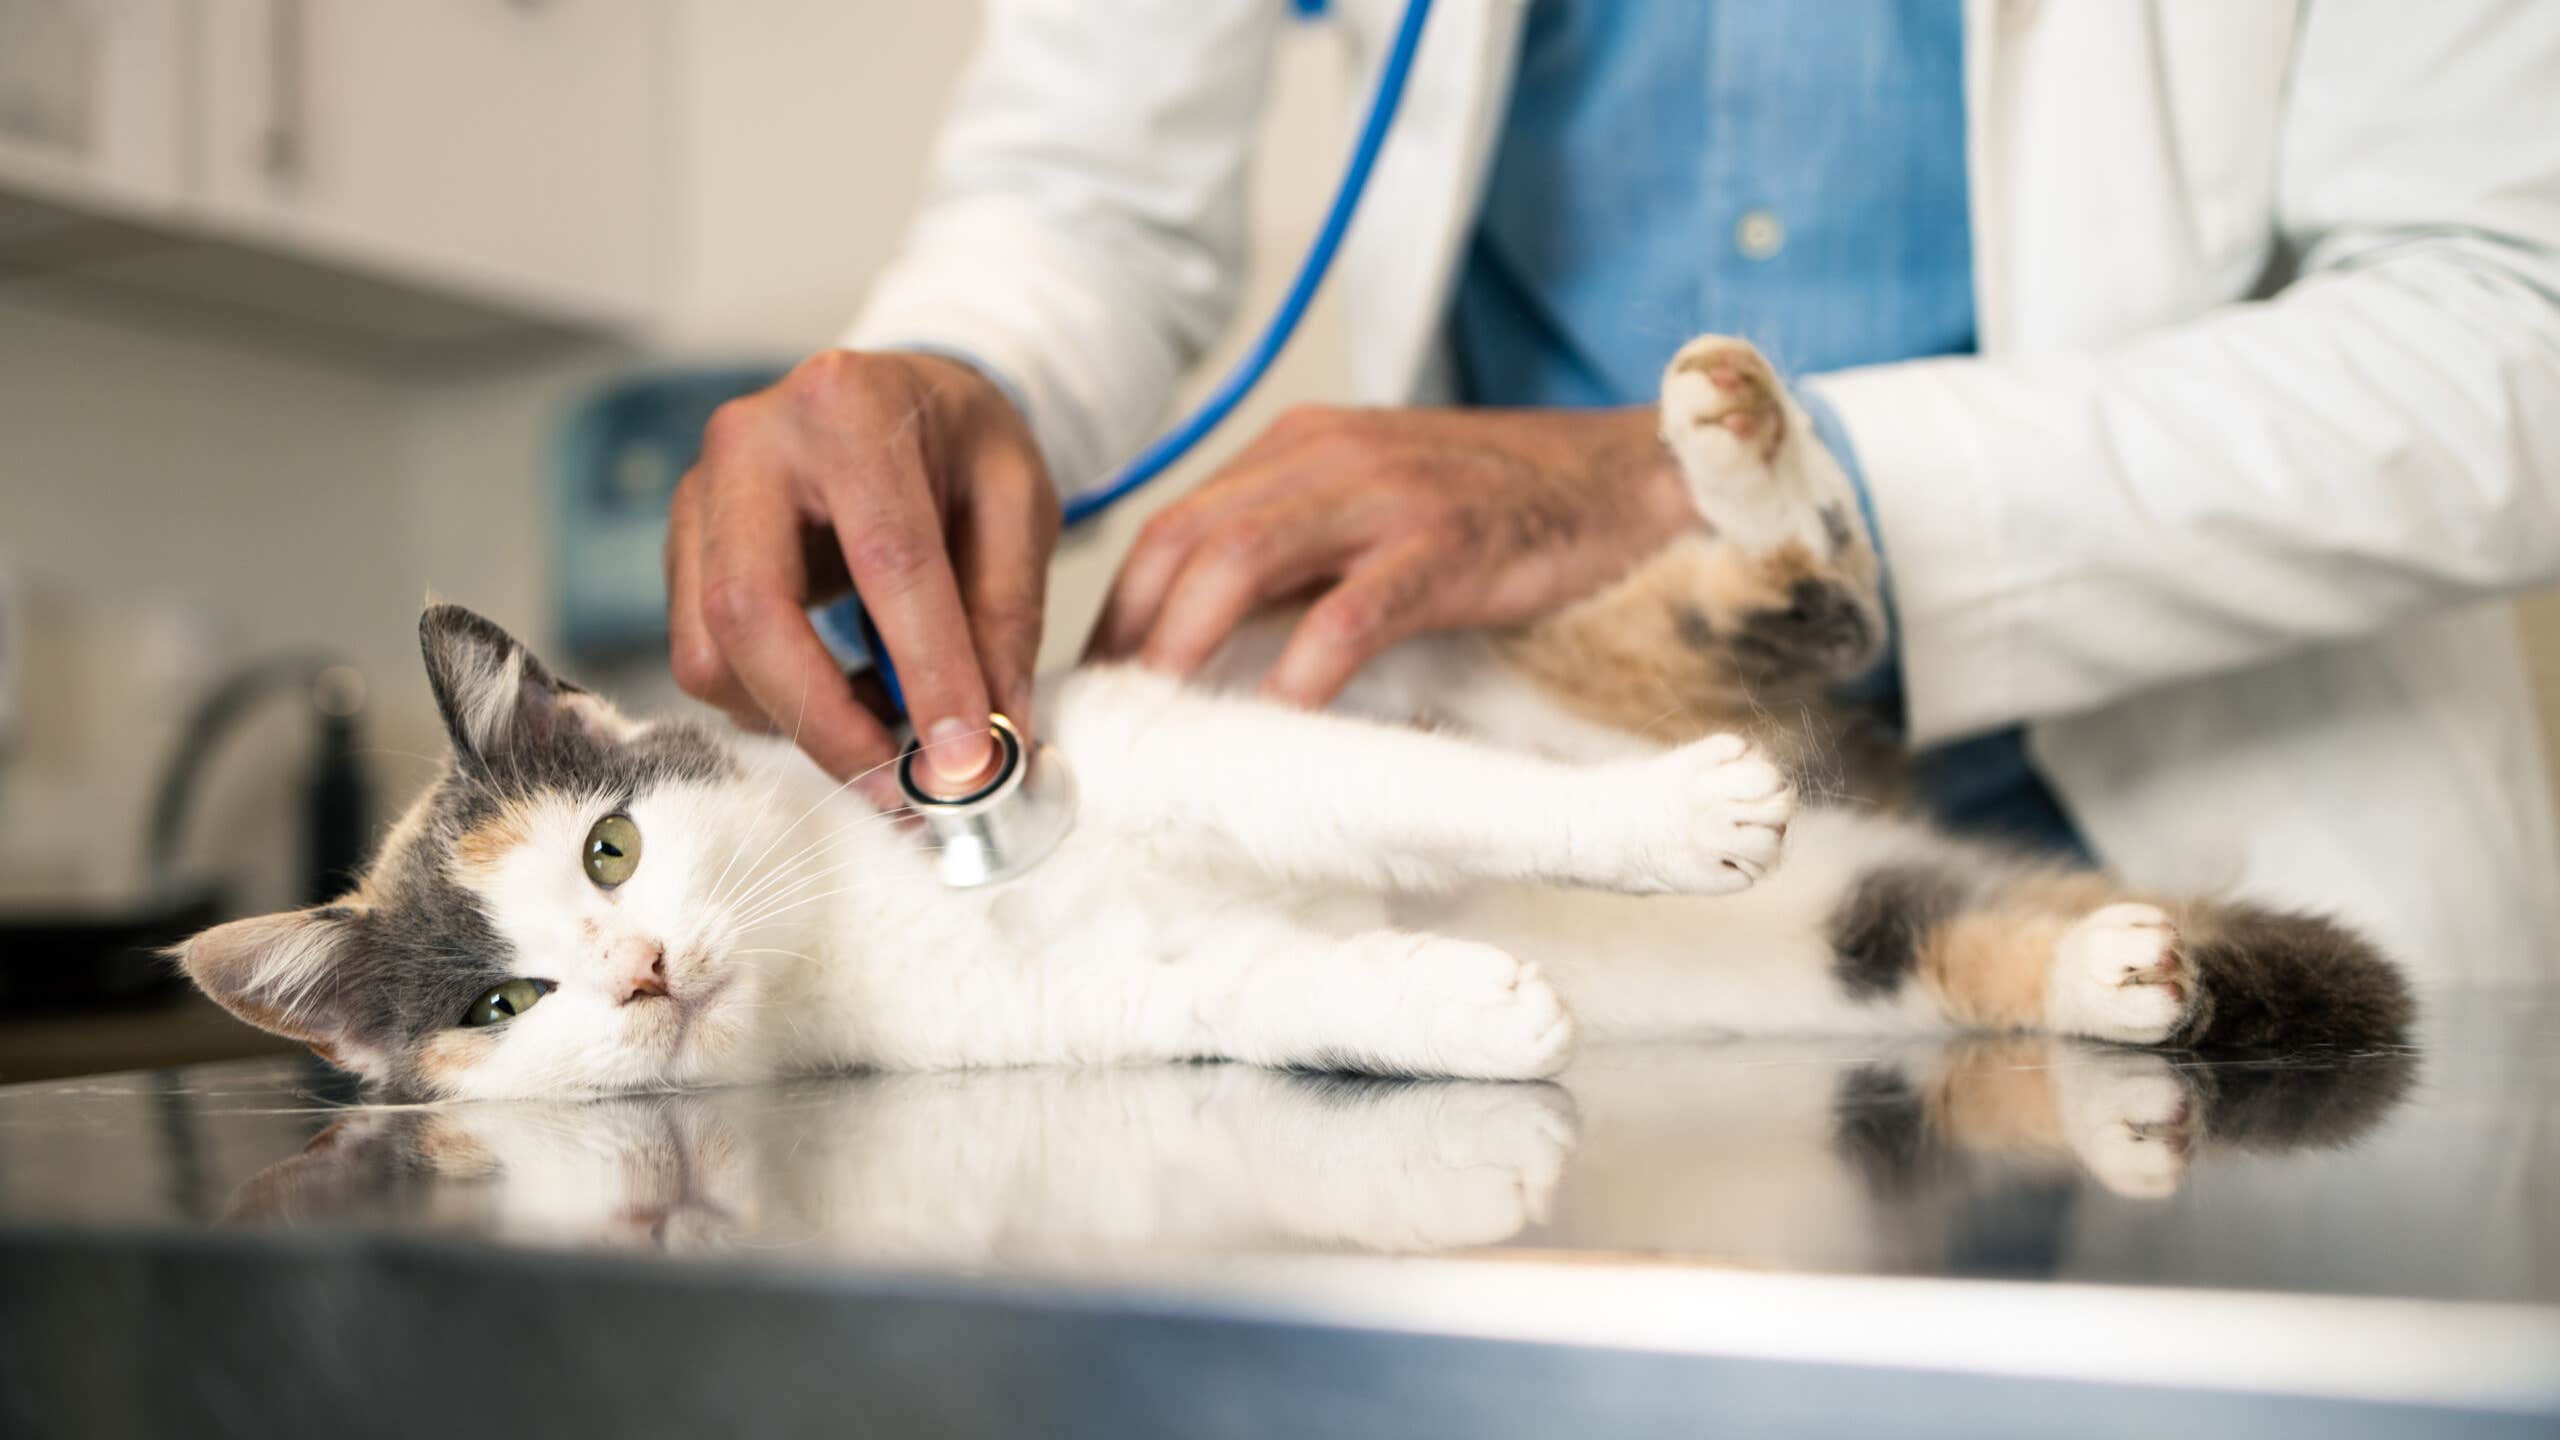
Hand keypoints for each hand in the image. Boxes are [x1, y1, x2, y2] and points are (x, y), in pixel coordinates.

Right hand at [665, 350, 1058, 795]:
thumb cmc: (960, 442)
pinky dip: (775, 703)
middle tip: (899, 787)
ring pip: (710, 652)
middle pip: (750, 611)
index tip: (966, 759)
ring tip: (886, 726)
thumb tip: (999, 737)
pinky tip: (844, 695)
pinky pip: (705, 657)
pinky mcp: (682, 547)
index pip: (886, 560)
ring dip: (796, 720)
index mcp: (848, 407)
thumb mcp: (1018, 503)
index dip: (929, 670)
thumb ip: (1007, 615)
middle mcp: (750, 442)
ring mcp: (697, 495)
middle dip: (826, 720)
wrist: (898, 399)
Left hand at [1090, 404, 1695, 703]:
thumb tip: (1212, 647)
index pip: (1172, 524)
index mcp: (1297, 448)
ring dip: (1182, 648)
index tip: (1096, 686)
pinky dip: (1300, 669)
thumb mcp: (1377, 508)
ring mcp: (1383, 498)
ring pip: (1239, 563)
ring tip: (1159, 723)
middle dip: (1128, 636)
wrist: (1629, 474)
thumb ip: (1299, 556)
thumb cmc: (1503, 506)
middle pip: (1181, 541)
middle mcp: (1324, 458)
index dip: (1119, 609)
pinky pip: (1348, 613)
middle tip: (1107, 722)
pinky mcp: (1444, 547)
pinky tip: (1278, 719)